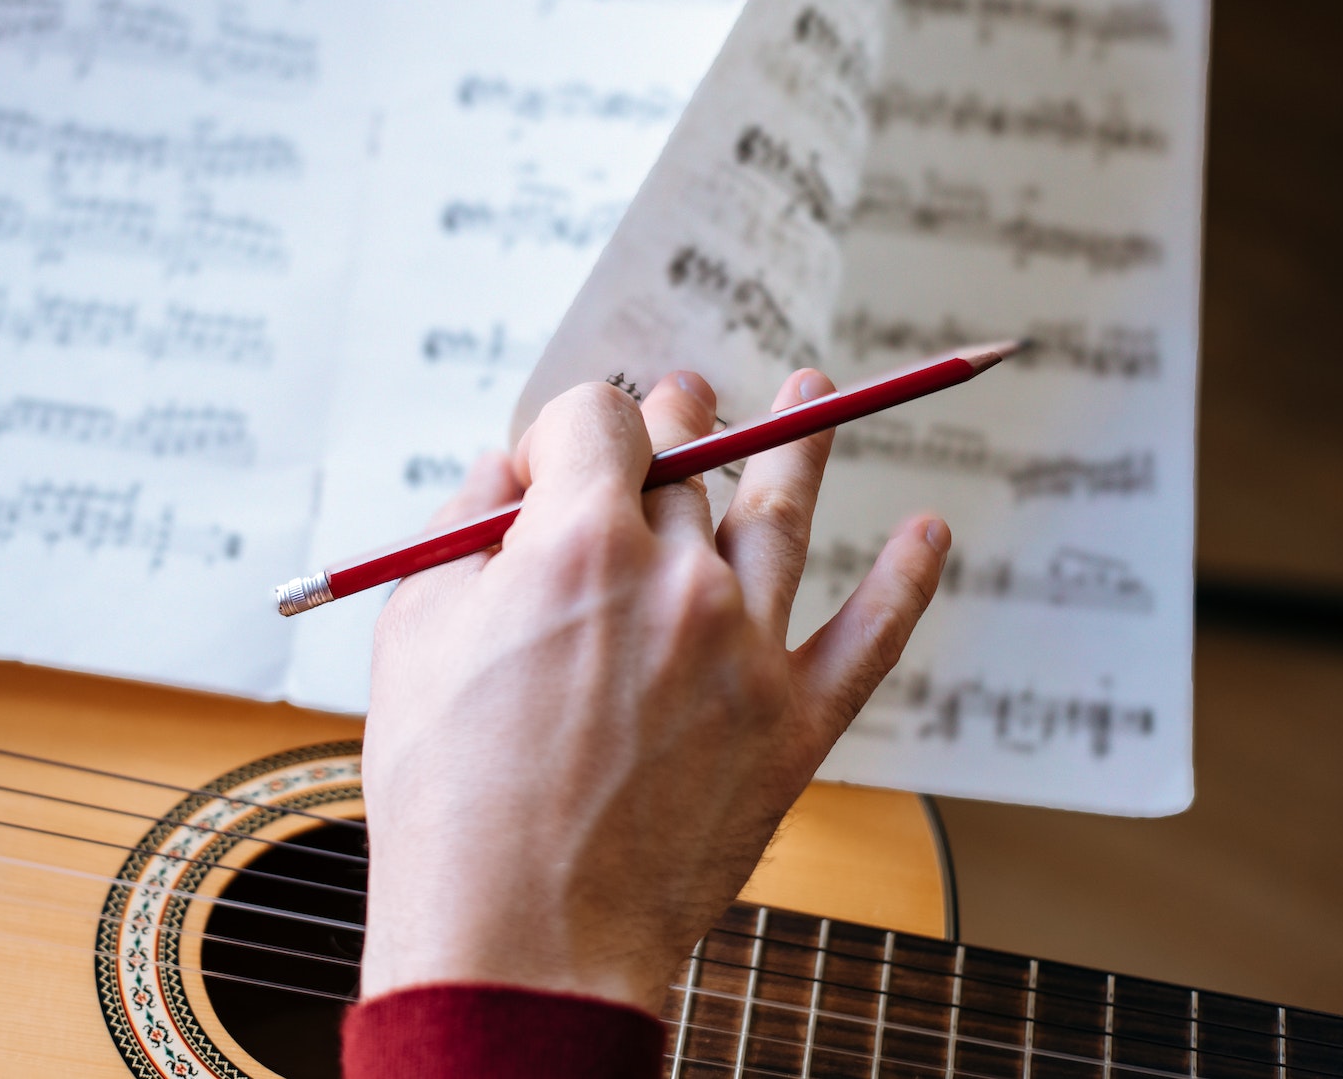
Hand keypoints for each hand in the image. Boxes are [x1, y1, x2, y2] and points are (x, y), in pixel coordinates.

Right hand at [358, 369, 949, 1012]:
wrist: (520, 946)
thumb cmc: (448, 798)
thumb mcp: (413, 634)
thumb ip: (466, 528)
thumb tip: (513, 473)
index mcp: (579, 544)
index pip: (596, 420)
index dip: (566, 428)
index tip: (549, 464)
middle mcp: (679, 580)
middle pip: (685, 463)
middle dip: (671, 423)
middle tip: (679, 399)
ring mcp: (748, 651)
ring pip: (783, 515)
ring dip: (798, 442)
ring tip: (813, 396)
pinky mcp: (795, 726)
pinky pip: (871, 635)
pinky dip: (907, 579)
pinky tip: (929, 533)